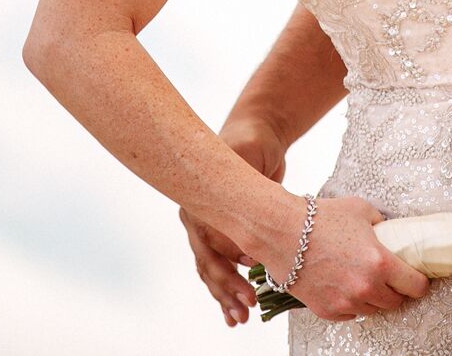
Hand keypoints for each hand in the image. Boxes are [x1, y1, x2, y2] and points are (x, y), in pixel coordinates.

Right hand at [182, 119, 288, 326]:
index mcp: (197, 200)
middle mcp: (196, 217)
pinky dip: (226, 290)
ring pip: (210, 270)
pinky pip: (218, 268)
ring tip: (241, 318)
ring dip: (225, 295)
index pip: (210, 238)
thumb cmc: (252, 142)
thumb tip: (246, 211)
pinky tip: (234, 312)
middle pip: (207, 260)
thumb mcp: (250, 153)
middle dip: (226, 286)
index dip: (230, 256)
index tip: (253, 266)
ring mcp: (205, 229)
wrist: (255, 135)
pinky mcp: (221, 236)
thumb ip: (245, 180)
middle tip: (247, 306)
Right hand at [267, 194, 430, 321]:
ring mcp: (345, 302)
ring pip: (372, 309)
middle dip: (395, 291)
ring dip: (372, 298)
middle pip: (395, 302)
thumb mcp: (361, 211)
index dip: (419, 283)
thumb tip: (391, 231)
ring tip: (362, 279)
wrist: (282, 231)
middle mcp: (365, 287)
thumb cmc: (320, 218)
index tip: (417, 280)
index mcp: (380, 263)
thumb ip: (381, 224)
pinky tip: (343, 285)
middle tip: (388, 278)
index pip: (415, 287)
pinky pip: (350, 313)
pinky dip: (350, 303)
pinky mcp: (327, 310)